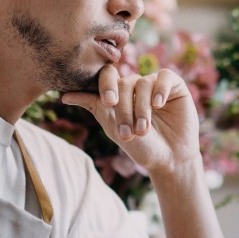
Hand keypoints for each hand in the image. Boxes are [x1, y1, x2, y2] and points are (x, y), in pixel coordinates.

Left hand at [61, 64, 199, 174]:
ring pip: (143, 83)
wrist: (169, 160)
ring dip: (141, 108)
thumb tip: (64, 96)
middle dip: (124, 108)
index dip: (106, 86)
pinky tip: (158, 105)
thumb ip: (93, 107)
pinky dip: (160, 90)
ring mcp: (155, 84)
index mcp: (119, 93)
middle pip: (124, 83)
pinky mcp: (174, 86)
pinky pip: (164, 77)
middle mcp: (136, 86)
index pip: (108, 77)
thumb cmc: (141, 147)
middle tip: (127, 132)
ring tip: (142, 130)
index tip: (108, 103)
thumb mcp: (113, 128)